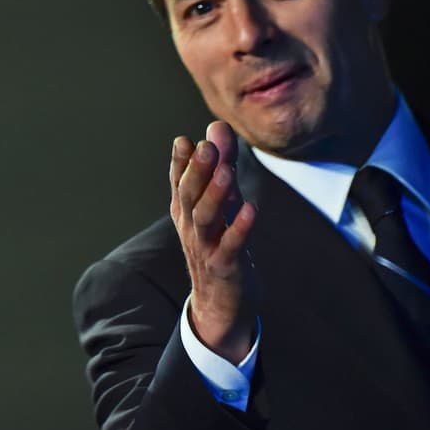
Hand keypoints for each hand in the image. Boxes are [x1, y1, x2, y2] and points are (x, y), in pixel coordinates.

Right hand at [170, 121, 258, 362]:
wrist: (220, 303)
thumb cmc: (220, 245)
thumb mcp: (220, 203)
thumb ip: (220, 165)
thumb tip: (216, 126)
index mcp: (185, 212)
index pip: (179, 182)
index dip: (180, 162)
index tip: (184, 140)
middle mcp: (190, 227)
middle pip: (188, 196)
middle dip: (197, 171)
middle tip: (207, 147)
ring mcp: (205, 248)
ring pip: (204, 218)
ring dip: (215, 194)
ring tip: (228, 172)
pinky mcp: (225, 266)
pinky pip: (230, 246)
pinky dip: (239, 228)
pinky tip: (250, 210)